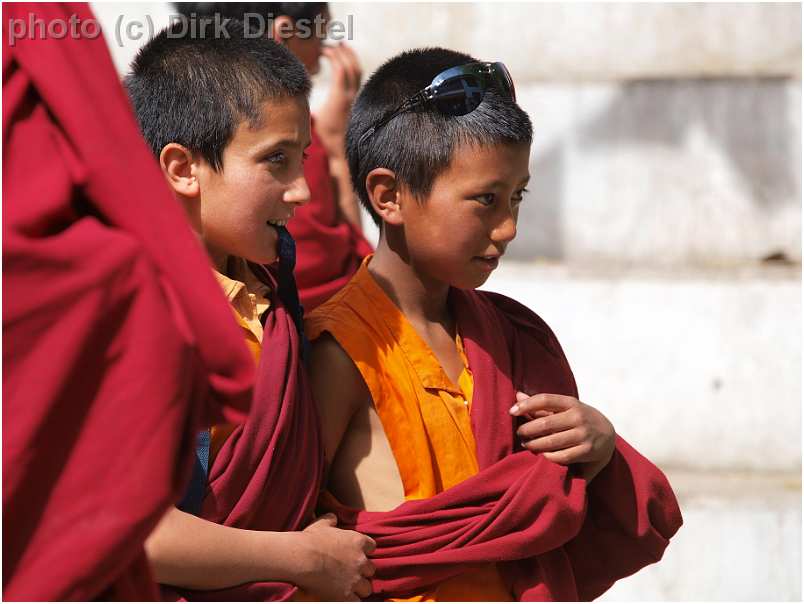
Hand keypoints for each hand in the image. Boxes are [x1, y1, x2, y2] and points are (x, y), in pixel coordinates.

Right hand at [296, 513, 375, 600]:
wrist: (301, 558)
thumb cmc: (310, 540)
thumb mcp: (321, 524)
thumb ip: (331, 520)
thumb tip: (333, 517)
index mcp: (358, 542)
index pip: (372, 547)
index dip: (364, 551)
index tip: (355, 554)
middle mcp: (360, 561)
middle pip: (371, 569)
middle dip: (362, 571)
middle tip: (350, 572)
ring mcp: (355, 579)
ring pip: (367, 587)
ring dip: (359, 587)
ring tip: (348, 587)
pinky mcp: (347, 596)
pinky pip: (357, 601)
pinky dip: (351, 600)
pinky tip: (343, 597)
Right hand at [316, 42, 361, 157]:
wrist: (342, 150)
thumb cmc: (326, 136)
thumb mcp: (314, 117)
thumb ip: (307, 102)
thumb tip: (295, 90)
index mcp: (340, 98)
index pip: (340, 69)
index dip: (332, 55)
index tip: (322, 50)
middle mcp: (352, 96)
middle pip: (351, 66)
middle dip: (342, 52)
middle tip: (332, 43)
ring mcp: (356, 98)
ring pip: (358, 71)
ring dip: (351, 56)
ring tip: (343, 46)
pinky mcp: (357, 102)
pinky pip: (358, 79)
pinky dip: (353, 67)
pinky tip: (347, 63)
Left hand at [510, 392, 614, 480]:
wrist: (608, 435)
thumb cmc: (579, 420)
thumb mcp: (565, 408)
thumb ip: (541, 405)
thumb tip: (517, 395)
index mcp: (571, 402)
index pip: (545, 399)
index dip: (526, 405)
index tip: (512, 411)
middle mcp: (578, 417)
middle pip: (545, 423)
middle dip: (527, 430)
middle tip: (520, 433)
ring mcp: (584, 434)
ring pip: (552, 441)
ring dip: (534, 444)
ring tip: (527, 444)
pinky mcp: (587, 451)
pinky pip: (562, 456)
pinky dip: (548, 456)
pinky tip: (542, 454)